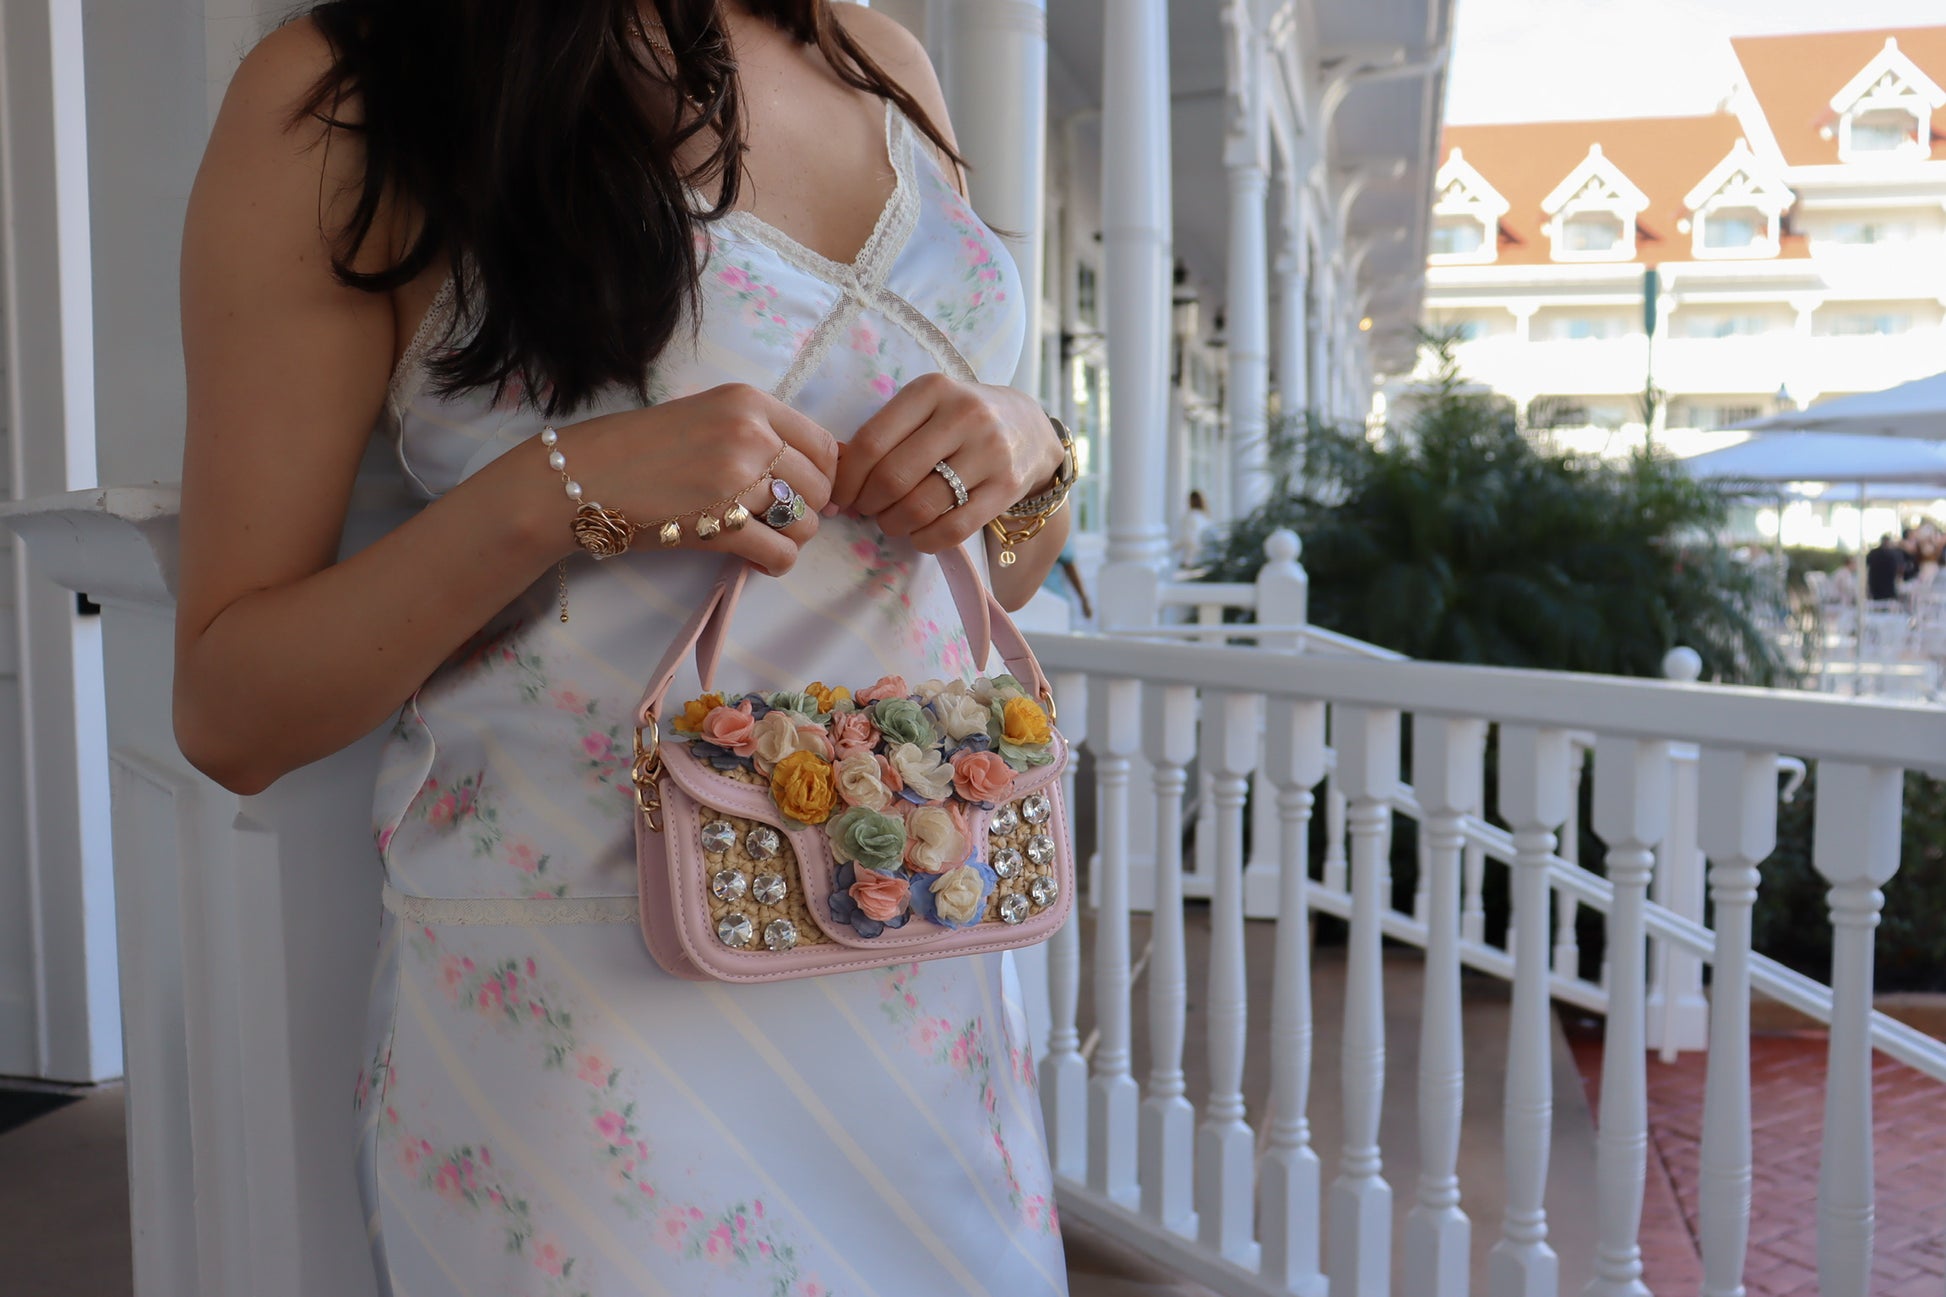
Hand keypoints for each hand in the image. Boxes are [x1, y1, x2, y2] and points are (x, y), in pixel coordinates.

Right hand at [558, 384, 838, 575]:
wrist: (580, 478)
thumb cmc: (639, 449)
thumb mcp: (706, 415)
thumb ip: (757, 434)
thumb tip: (816, 475)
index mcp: (749, 402)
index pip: (825, 446)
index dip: (822, 477)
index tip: (803, 493)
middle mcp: (750, 434)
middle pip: (819, 488)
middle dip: (804, 512)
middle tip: (773, 521)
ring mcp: (737, 479)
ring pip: (805, 525)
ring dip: (788, 540)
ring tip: (759, 539)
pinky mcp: (721, 524)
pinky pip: (781, 555)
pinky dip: (774, 564)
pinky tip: (753, 560)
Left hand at [830, 373, 1062, 553]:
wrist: (1029, 428)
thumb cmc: (959, 420)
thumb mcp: (925, 408)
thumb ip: (886, 433)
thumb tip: (836, 478)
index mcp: (932, 390)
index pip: (872, 442)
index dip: (847, 479)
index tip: (840, 496)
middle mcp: (963, 415)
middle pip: (893, 478)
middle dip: (869, 504)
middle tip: (867, 510)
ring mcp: (989, 451)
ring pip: (920, 506)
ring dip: (894, 524)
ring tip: (891, 522)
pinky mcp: (1006, 487)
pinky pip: (953, 529)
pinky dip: (925, 540)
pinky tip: (919, 534)